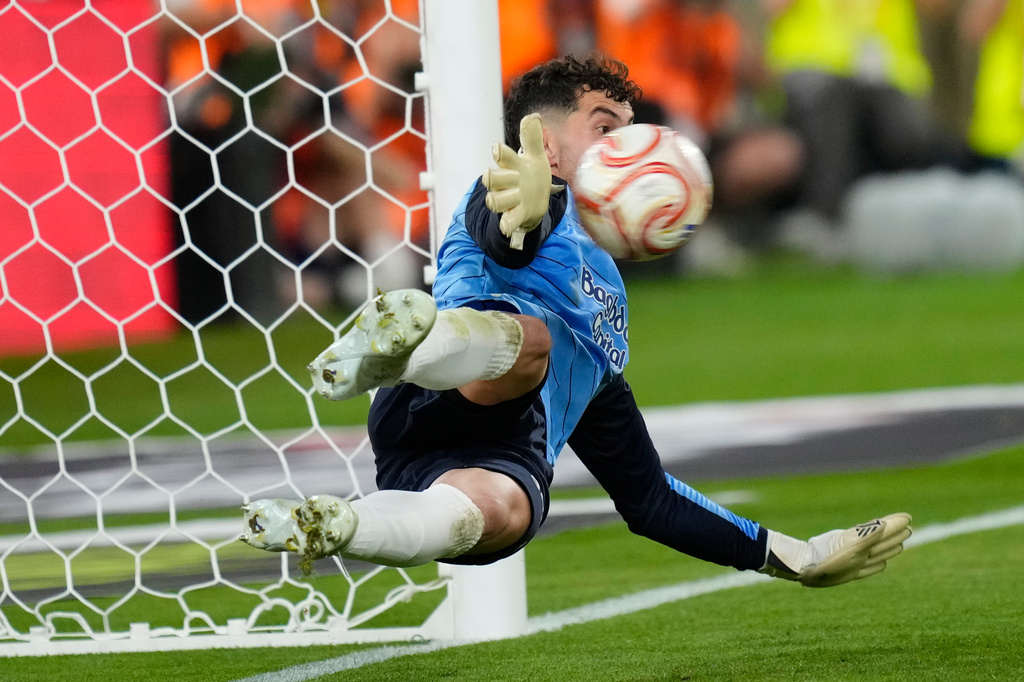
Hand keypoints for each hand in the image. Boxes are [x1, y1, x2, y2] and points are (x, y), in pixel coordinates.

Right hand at [481, 113, 563, 249]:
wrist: (537, 203)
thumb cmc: (532, 177)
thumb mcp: (535, 157)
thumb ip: (532, 138)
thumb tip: (533, 116)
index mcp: (512, 166)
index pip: (503, 156)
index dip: (499, 153)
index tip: (497, 148)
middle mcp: (506, 183)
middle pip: (491, 179)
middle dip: (497, 177)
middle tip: (513, 177)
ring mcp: (509, 200)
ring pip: (495, 201)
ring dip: (503, 199)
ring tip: (516, 196)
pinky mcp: (515, 216)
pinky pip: (506, 221)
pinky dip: (506, 223)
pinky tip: (506, 226)